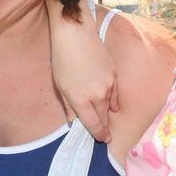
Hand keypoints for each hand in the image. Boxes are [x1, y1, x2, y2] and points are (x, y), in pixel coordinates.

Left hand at [47, 0, 118, 141]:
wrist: (75, 34)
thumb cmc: (62, 59)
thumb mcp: (59, 86)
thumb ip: (69, 106)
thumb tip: (74, 121)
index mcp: (81, 100)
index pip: (93, 124)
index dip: (98, 134)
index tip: (102, 141)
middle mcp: (97, 95)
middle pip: (103, 118)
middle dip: (104, 129)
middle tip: (106, 138)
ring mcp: (108, 85)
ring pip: (110, 106)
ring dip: (108, 115)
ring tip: (107, 122)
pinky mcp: (114, 74)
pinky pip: (115, 94)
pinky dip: (114, 101)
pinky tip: (112, 106)